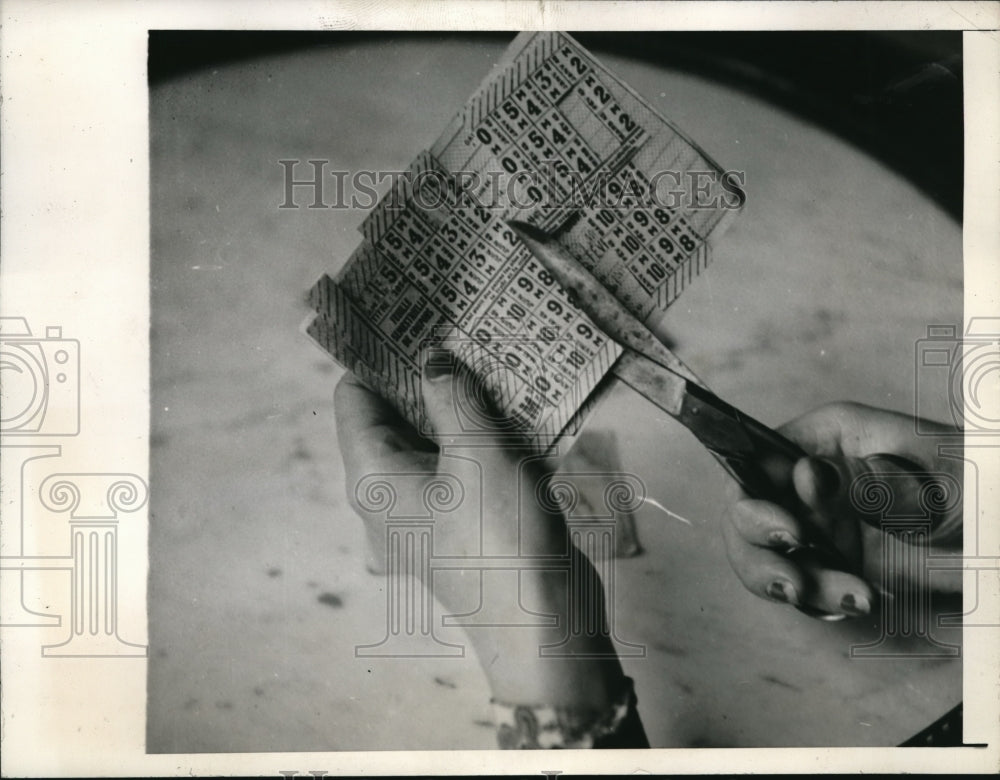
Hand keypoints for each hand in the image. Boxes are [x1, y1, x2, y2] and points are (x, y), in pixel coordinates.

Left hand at [334, 353, 625, 708]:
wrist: (544, 624)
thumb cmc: (497, 536)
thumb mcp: (476, 452)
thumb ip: (451, 397)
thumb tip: (432, 359)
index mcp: (372, 476)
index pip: (355, 398)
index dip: (377, 356)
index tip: (411, 317)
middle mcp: (389, 494)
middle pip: (395, 417)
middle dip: (427, 375)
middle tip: (461, 329)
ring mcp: (428, 511)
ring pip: (435, 441)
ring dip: (463, 405)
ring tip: (494, 357)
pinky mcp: (465, 523)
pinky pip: (464, 468)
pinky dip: (484, 438)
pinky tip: (518, 407)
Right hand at [721, 402, 961, 618]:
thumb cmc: (982, 488)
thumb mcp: (937, 474)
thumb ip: (869, 480)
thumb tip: (807, 476)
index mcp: (828, 439)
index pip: (755, 459)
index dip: (754, 498)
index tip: (790, 531)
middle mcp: (813, 479)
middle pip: (745, 511)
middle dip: (759, 550)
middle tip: (793, 579)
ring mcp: (819, 522)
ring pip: (764, 555)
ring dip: (789, 582)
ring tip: (848, 598)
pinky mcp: (832, 561)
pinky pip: (801, 585)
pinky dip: (821, 599)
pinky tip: (860, 599)